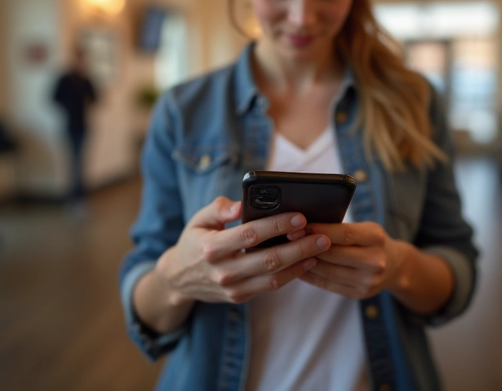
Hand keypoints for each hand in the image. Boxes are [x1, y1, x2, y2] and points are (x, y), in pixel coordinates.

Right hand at [154, 197, 331, 304]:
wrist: (179, 278)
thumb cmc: (195, 241)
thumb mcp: (198, 219)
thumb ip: (218, 208)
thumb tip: (240, 204)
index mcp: (211, 247)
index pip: (249, 235)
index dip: (277, 225)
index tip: (300, 216)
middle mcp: (222, 271)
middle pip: (268, 259)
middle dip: (298, 247)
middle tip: (322, 236)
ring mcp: (232, 287)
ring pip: (273, 277)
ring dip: (300, 263)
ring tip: (319, 249)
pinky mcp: (239, 297)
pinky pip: (270, 287)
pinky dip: (291, 275)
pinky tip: (306, 261)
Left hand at [298, 221, 411, 299]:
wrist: (396, 267)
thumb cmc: (373, 242)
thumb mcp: (365, 228)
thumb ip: (342, 228)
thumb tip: (305, 226)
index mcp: (376, 238)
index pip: (343, 234)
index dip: (318, 230)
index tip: (299, 226)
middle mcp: (374, 261)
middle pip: (333, 254)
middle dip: (307, 246)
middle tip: (287, 239)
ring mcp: (367, 280)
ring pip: (327, 271)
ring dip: (305, 262)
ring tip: (289, 253)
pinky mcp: (359, 294)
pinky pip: (328, 284)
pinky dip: (311, 276)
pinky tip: (298, 268)